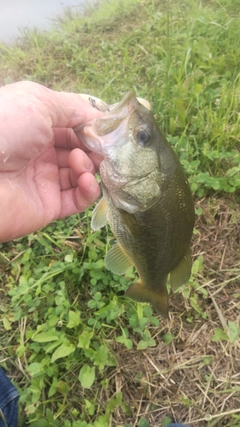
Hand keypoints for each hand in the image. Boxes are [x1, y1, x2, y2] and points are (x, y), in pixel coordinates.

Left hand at [0, 81, 102, 241]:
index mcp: (36, 124)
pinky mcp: (48, 206)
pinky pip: (77, 199)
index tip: (109, 129)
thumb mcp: (38, 102)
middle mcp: (40, 151)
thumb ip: (73, 108)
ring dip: (89, 166)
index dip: (93, 126)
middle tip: (103, 148)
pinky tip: (86, 180)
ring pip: (81, 173)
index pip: (74, 124)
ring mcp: (44, 179)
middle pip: (80, 149)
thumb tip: (102, 118)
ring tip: (80, 163)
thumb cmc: (4, 128)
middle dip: (95, 147)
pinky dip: (88, 190)